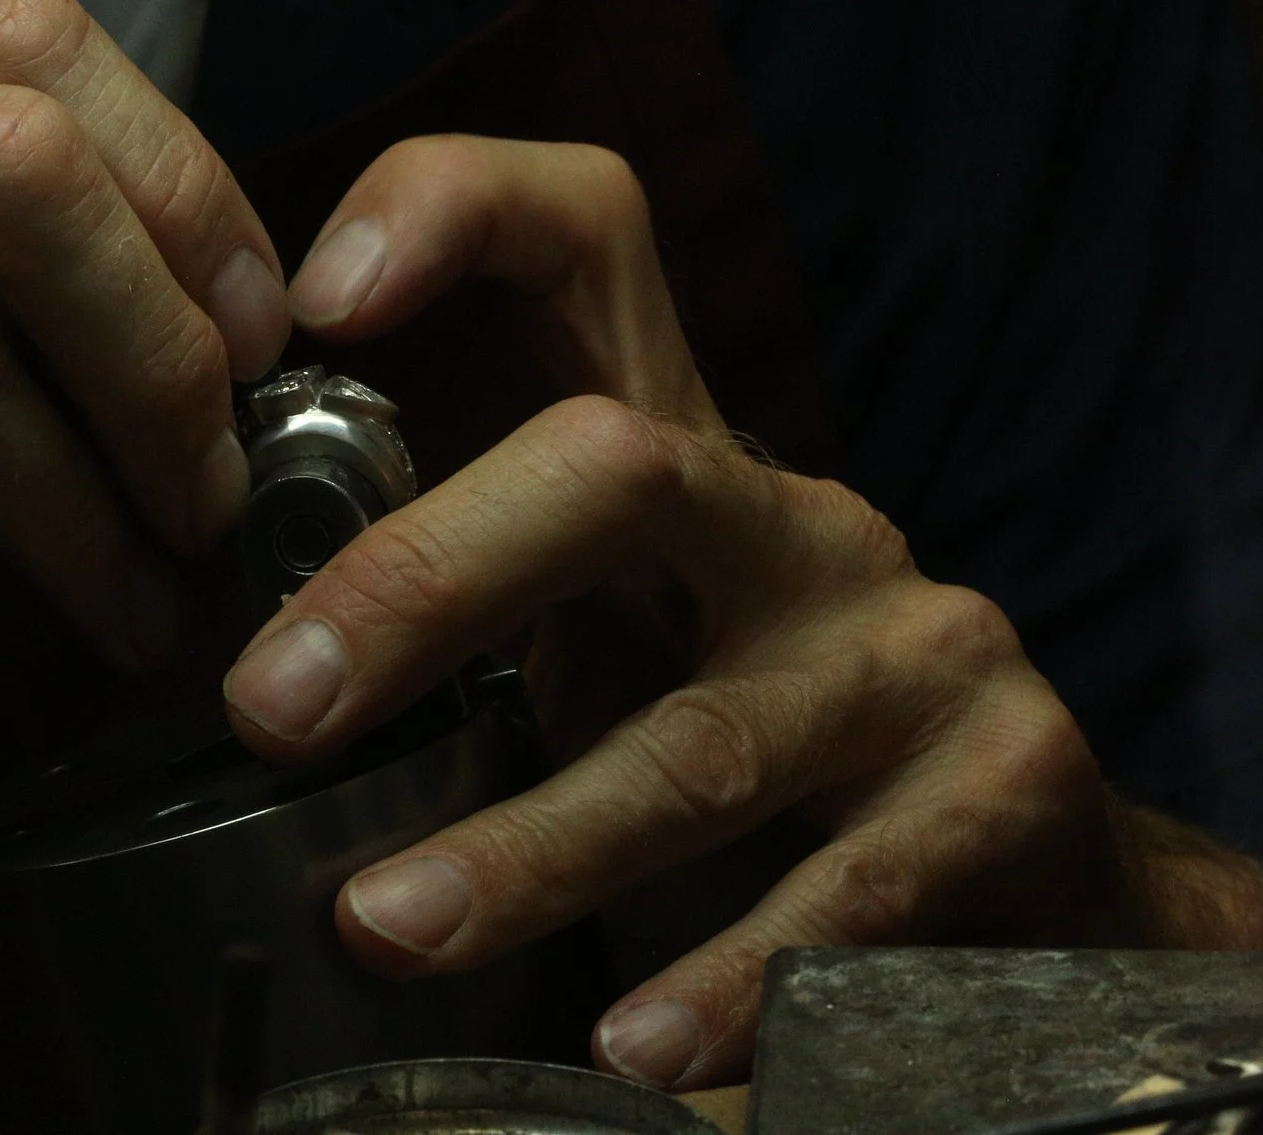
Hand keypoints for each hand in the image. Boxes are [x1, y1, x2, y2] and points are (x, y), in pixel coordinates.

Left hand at [220, 136, 1262, 1088]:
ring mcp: (908, 645)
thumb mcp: (608, 649)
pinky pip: (850, 893)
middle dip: (427, 577)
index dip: (457, 211)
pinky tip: (636, 1051)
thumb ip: (471, 627)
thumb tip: (233, 675)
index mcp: (677, 462)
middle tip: (274, 705)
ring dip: (536, 842)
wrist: (1028, 861)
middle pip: (615, 465)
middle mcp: (793, 521)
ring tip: (391, 924)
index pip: (587, 236)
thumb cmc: (751, 746)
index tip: (314, 300)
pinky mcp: (1004, 783)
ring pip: (703, 734)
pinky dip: (727, 980)